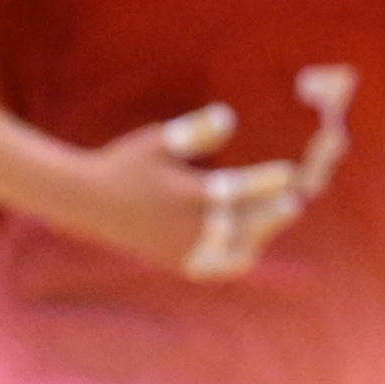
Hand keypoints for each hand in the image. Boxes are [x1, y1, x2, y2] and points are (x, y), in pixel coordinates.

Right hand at [61, 104, 299, 278]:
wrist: (88, 203)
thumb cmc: (127, 165)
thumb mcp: (158, 142)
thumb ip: (195, 131)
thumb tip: (228, 116)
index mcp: (189, 194)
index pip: (239, 189)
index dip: (268, 181)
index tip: (290, 173)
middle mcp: (191, 226)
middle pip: (245, 222)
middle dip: (273, 212)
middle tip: (296, 200)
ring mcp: (186, 248)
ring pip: (237, 249)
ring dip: (260, 234)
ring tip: (279, 216)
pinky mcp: (180, 263)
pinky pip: (218, 267)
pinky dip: (237, 259)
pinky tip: (250, 247)